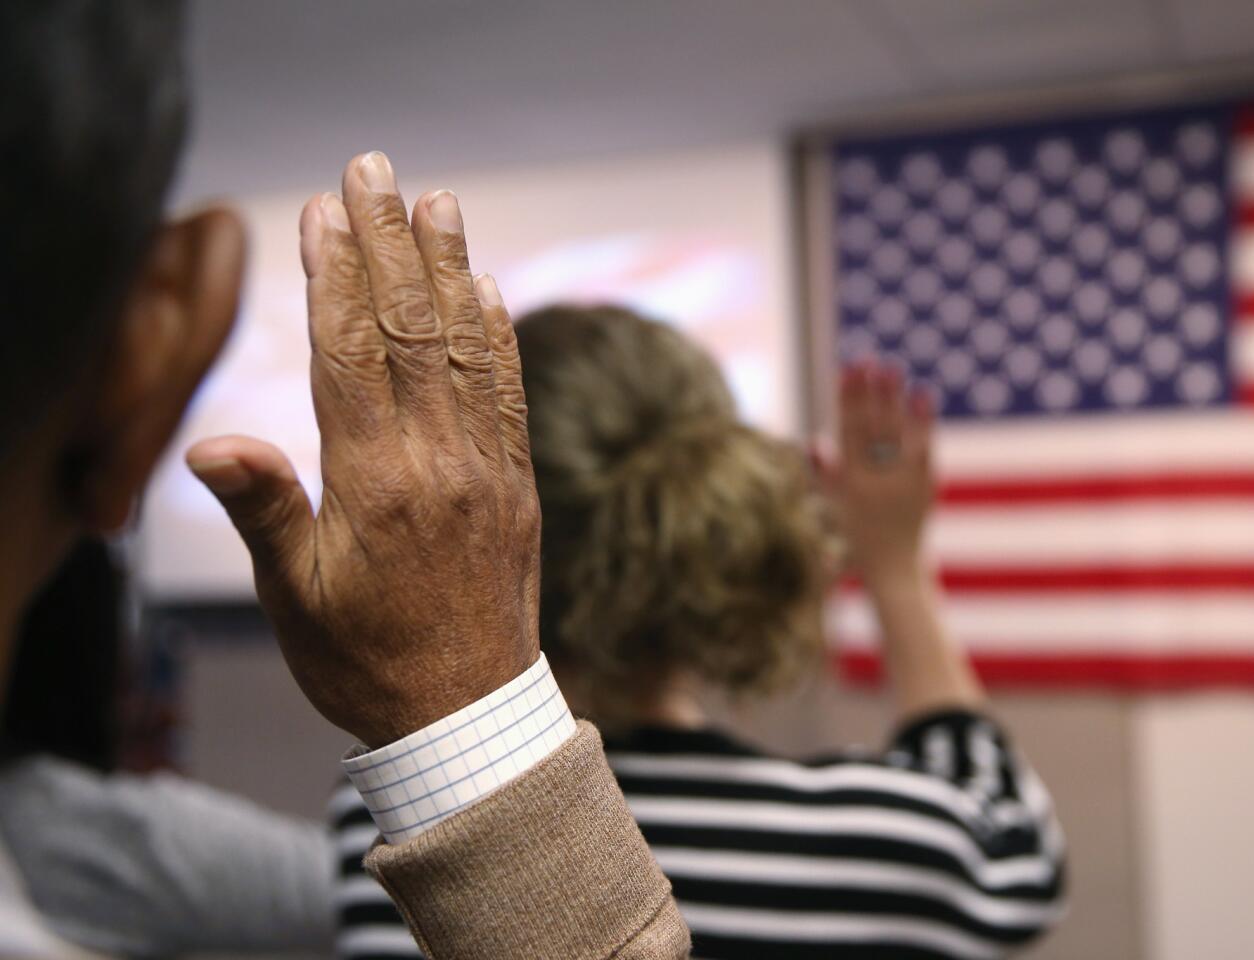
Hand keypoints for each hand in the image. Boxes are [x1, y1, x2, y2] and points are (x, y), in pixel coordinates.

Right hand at [185, 152, 539, 746]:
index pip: (349, 352)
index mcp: (375, 482)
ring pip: (465, 348)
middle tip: (374, 166)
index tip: (324, 207)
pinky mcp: (519, 486)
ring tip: (438, 201)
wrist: (467, 717)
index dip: (334, 273)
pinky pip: (508, 394)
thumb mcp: (296, 599)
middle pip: (408, 328)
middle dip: (387, 241)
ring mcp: (487, 470)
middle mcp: (439, 462)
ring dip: (449, 268)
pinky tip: (488, 288)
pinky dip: (498, 335)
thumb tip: (212, 443)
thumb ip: (264, 512)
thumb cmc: (365, 662)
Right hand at [818, 362, 934, 582]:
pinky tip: (923, 394)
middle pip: (871, 426)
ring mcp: (901, 484)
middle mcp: (875, 480)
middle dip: (869, 391)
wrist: (891, 570)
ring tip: (892, 367)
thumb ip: (824, 473)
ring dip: (893, 398)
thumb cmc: (857, 538)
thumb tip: (813, 440)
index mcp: (849, 482)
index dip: (847, 398)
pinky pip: (923, 449)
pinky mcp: (923, 487)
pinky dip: (923, 422)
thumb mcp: (834, 506)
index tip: (847, 368)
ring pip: (896, 433)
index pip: (847, 430)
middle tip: (869, 358)